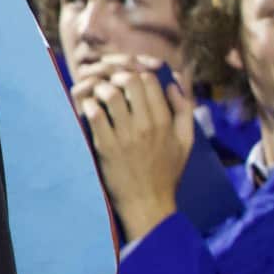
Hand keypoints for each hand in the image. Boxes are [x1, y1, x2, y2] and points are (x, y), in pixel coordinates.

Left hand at [72, 58, 192, 242]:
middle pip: (130, 81)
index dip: (134, 71)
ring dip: (99, 87)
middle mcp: (147, 125)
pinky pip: (94, 115)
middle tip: (107, 80)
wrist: (148, 202)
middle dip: (115, 74)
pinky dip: (88, 105)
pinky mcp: (106, 146)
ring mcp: (126, 135)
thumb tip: (174, 85)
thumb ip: (184, 111)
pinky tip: (88, 108)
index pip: (150, 80)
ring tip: (96, 93)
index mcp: (165, 121)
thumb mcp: (185, 142)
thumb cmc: (166, 171)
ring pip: (110, 94)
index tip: (125, 75)